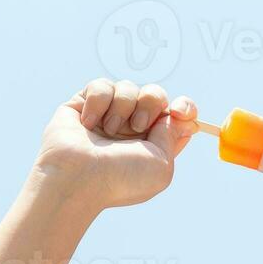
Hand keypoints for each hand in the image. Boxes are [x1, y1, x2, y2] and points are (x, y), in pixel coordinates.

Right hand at [34, 79, 199, 209]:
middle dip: (151, 103)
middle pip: (155, 94)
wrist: (77, 177)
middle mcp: (130, 130)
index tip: (180, 111)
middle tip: (139, 125)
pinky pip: (101, 85)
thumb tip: (178, 115)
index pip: (176, 116)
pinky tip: (88, 123)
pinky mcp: (83, 105)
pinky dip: (99, 102)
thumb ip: (173, 136)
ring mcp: (107, 116)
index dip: (184, 108)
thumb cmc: (120, 178)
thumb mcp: (161, 164)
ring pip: (128, 87)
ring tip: (110, 129)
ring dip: (123, 106)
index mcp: (152, 145)